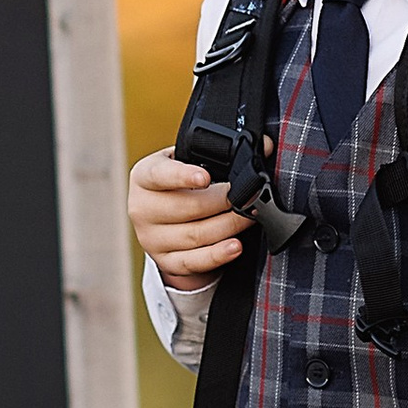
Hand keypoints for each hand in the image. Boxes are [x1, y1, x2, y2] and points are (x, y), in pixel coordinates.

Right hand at [128, 149, 250, 287]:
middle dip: (224, 202)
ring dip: (228, 226)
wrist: (164, 219)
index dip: (183, 175)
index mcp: (145, 177)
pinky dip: (217, 255)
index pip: (160, 175)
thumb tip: (266, 146)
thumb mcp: (190, 163)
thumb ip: (219, 154)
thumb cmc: (181, 186)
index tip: (206, 176)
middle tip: (250, 196)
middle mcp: (142, 208)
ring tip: (251, 216)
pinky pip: (193, 262)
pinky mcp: (165, 261)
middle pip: (187, 207)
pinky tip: (235, 247)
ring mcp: (151, 238)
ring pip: (195, 235)